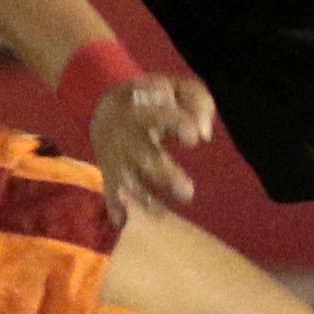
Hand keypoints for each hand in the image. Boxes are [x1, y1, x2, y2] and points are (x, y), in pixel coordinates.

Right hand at [91, 75, 217, 226]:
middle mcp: (124, 132)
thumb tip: (205, 135)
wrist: (107, 110)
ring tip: (161, 215)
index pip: (158, 113)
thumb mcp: (178, 90)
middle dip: (164, 174)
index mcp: (141, 106)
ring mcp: (113, 155)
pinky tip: (125, 223)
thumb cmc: (155, 101)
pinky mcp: (109, 174)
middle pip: (142, 153)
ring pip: (126, 178)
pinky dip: (117, 209)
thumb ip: (197, 104)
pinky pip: (111, 193)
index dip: (175, 123)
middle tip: (188, 193)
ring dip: (143, 198)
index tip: (195, 138)